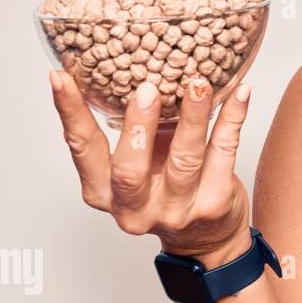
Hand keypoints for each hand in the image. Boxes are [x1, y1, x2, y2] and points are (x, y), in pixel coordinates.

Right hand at [49, 71, 254, 264]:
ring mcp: (176, 209)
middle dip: (137, 127)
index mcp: (104, 191)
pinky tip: (241, 92)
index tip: (60, 76)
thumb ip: (130, 130)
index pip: (82, 148)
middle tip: (146, 88)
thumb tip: (125, 64)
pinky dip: (233, 118)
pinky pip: (225, 153)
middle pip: (129, 169)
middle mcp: (135, 207)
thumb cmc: (165, 189)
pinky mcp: (215, 203)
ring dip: (193, 117)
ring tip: (198, 83)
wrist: (207, 238)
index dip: (70, 112)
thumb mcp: (137, 163)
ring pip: (184, 160)